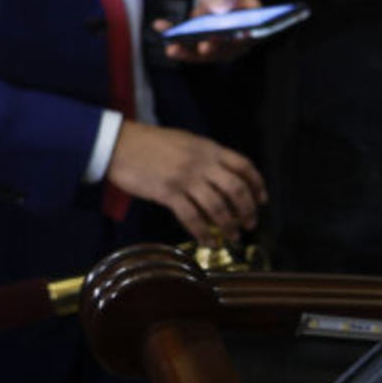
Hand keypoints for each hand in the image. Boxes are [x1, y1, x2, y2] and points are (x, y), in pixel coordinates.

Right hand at [105, 121, 265, 243]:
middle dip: (248, 209)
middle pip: (236, 189)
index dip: (257, 184)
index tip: (262, 199)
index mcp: (208, 148)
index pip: (243, 166)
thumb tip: (222, 176)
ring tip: (233, 236)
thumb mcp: (186, 141)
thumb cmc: (150, 143)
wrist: (119, 143)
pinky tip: (208, 241)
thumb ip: (206, 156)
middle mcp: (201, 162)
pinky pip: (192, 217)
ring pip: (218, 206)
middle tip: (250, 223)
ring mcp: (185, 178)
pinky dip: (203, 233)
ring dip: (229, 225)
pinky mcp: (168, 193)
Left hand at [152, 0, 260, 64]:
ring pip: (202, 53)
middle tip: (203, 48)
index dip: (241, 40)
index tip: (233, 39)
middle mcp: (236, 41)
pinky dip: (173, 37)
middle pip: (225, 49)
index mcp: (252, 25)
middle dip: (211, 48)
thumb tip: (219, 8)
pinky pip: (187, 44)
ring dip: (187, 51)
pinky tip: (160, 26)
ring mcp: (218, 45)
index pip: (250, 36)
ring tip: (172, 48)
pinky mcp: (200, 44)